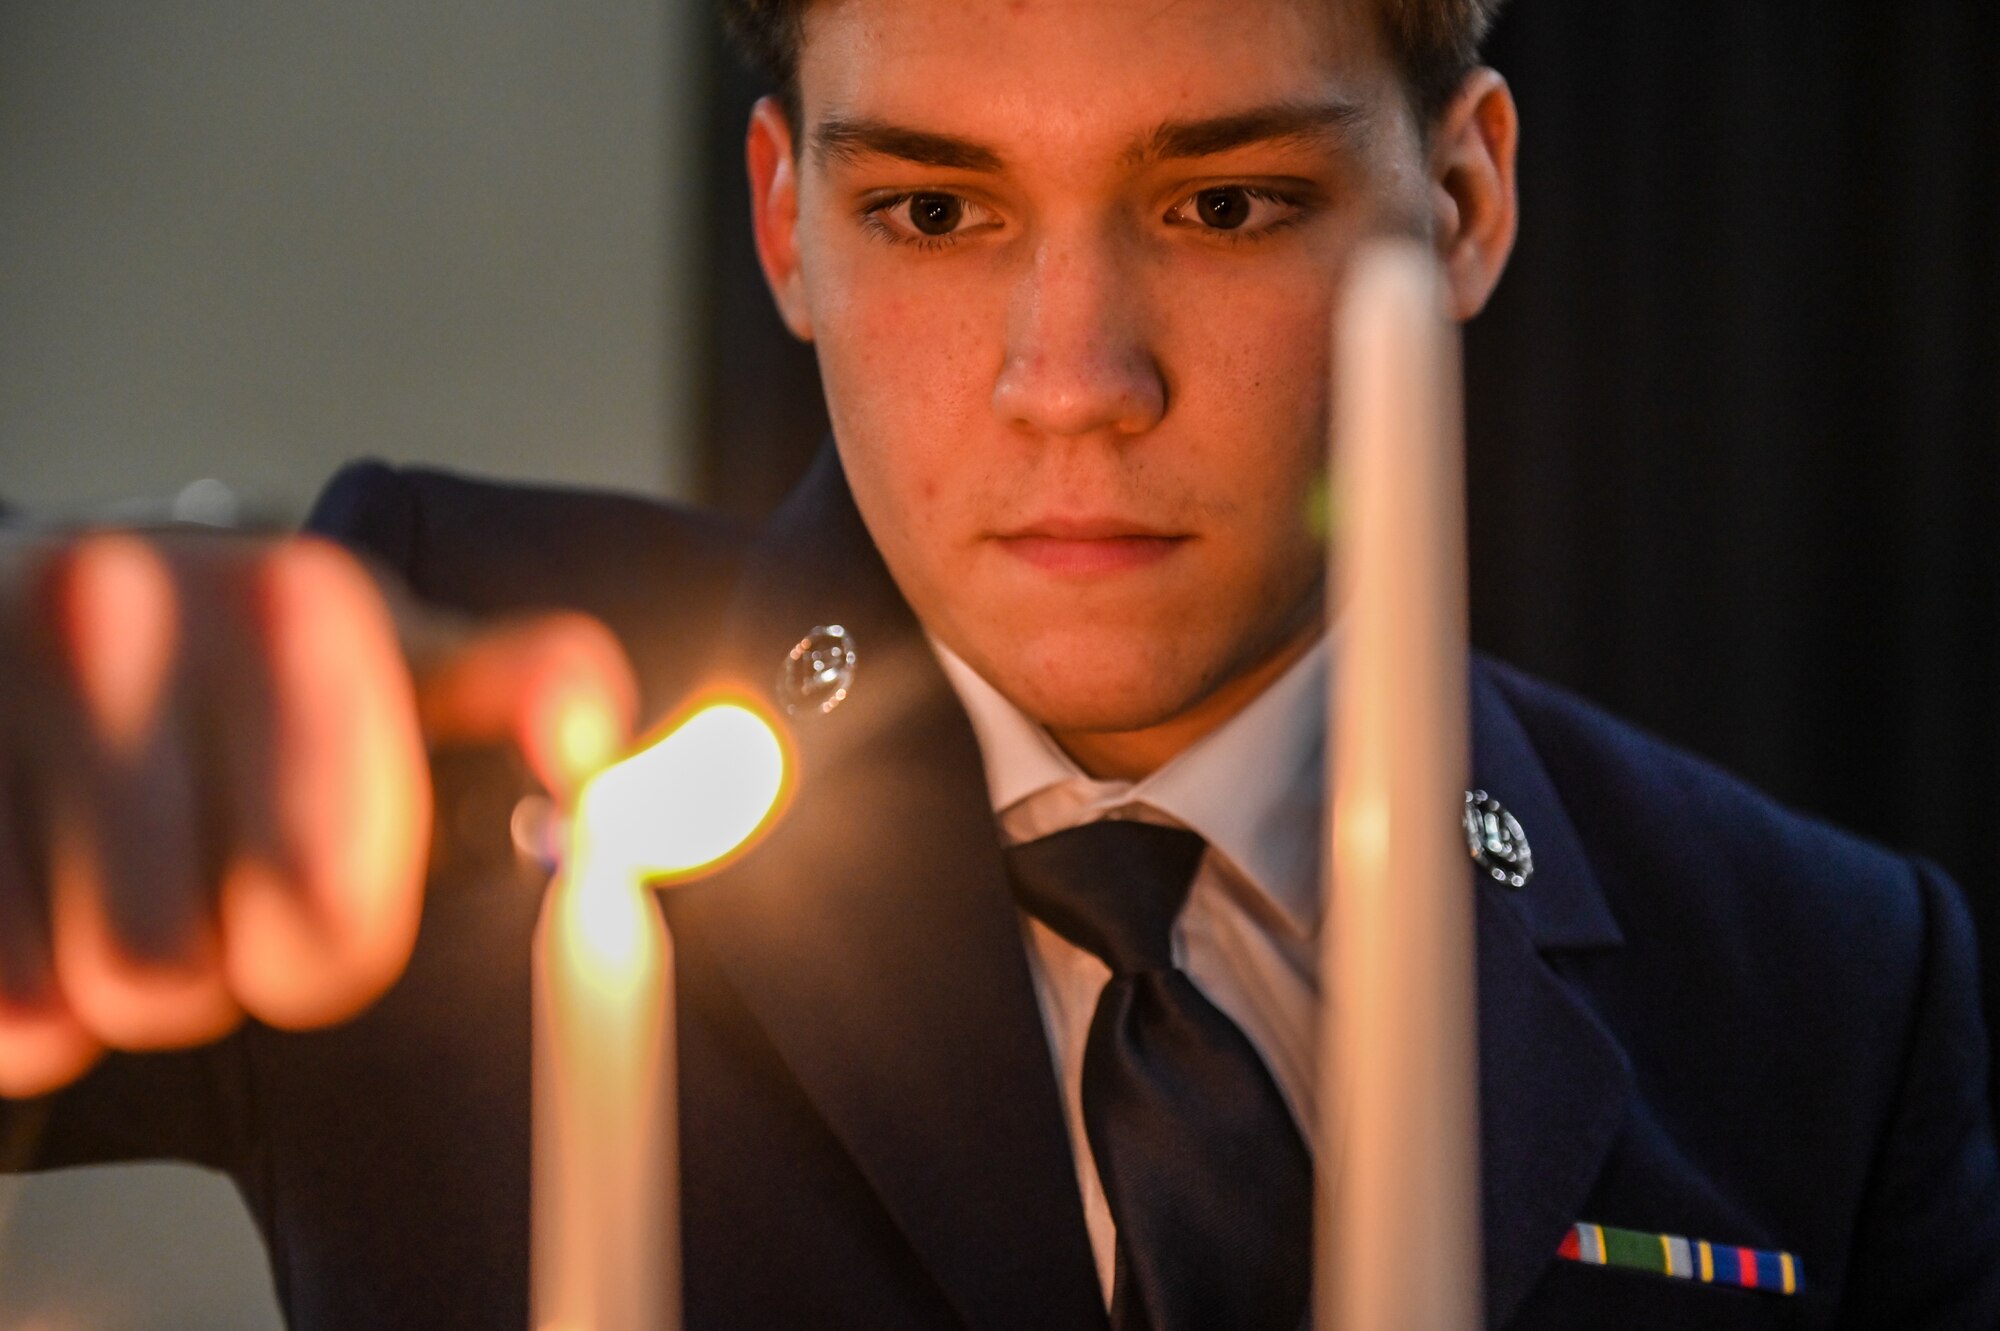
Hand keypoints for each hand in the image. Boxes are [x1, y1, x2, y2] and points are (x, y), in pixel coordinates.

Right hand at [0, 531, 635, 1097]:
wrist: (27, 616)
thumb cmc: (242, 669)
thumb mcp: (401, 663)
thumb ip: (519, 693)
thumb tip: (591, 744)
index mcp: (297, 598)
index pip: (328, 909)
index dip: (326, 944)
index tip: (316, 895)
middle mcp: (126, 605)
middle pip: (182, 969)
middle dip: (212, 966)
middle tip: (208, 885)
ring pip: (80, 986)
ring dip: (107, 976)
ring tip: (122, 872)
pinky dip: (15, 993)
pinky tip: (36, 886)